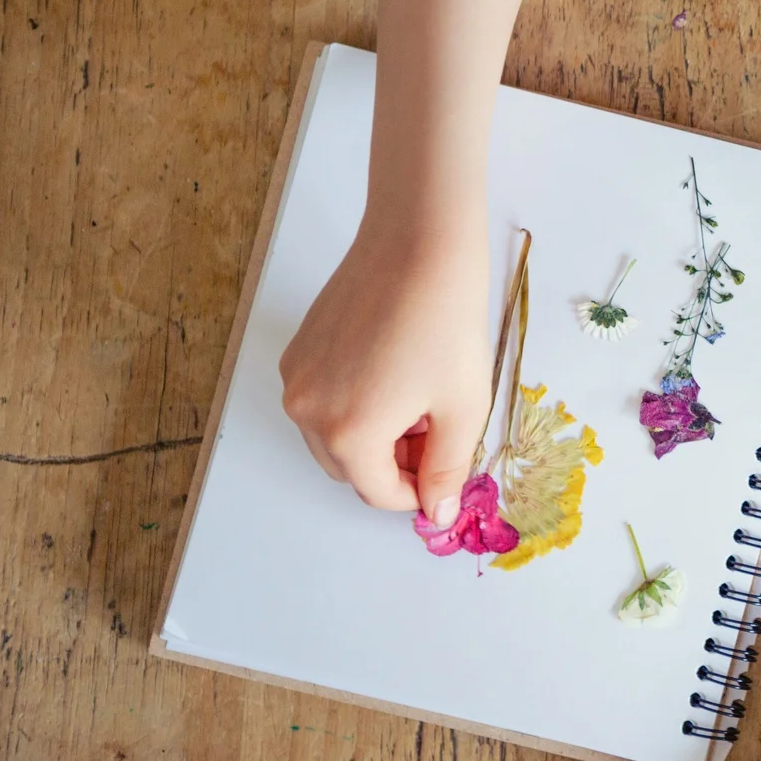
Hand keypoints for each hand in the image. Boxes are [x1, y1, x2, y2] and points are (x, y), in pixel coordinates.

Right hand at [278, 217, 490, 525]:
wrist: (421, 247)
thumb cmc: (448, 325)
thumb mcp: (463, 408)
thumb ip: (447, 470)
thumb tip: (437, 513)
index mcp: (347, 433)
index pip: (377, 493)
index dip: (416, 493)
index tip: (445, 477)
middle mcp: (307, 410)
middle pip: (350, 467)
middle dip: (394, 463)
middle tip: (439, 431)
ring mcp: (297, 377)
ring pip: (334, 435)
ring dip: (375, 434)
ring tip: (421, 396)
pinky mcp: (298, 349)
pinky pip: (323, 398)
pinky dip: (355, 402)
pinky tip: (396, 370)